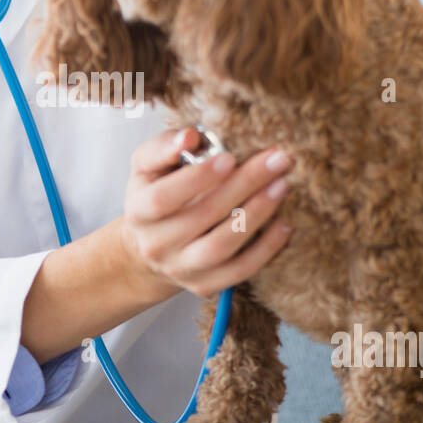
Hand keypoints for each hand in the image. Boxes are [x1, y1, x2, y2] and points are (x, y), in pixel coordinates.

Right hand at [119, 127, 295, 299]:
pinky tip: (284, 223)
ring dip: (256, 213)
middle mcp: (156, 245)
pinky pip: (240, 270)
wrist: (151, 247)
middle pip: (202, 216)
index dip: (197, 178)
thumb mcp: (148, 166)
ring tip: (281, 186)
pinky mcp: (204, 285)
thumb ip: (164, 146)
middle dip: (243, 184)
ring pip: (222, 245)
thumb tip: (189, 137)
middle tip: (275, 160)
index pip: (163, 198)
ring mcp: (180, 269)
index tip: (230, 156)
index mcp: (139, 212)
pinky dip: (266, 248)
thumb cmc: (156, 194)